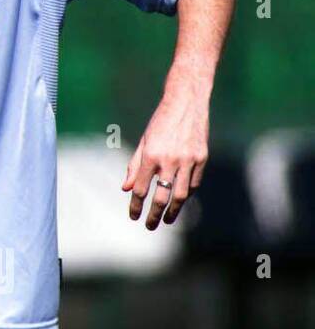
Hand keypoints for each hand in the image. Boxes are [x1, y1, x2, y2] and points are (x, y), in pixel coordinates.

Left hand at [122, 93, 209, 229]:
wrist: (186, 103)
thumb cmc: (160, 123)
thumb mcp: (143, 142)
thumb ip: (134, 167)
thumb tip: (126, 189)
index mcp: (151, 156)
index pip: (142, 189)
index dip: (136, 205)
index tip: (133, 216)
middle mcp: (170, 160)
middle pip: (162, 196)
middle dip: (154, 214)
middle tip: (149, 226)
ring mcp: (189, 160)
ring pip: (181, 194)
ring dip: (173, 210)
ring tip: (166, 219)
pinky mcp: (202, 158)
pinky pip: (194, 183)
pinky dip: (186, 194)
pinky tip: (179, 200)